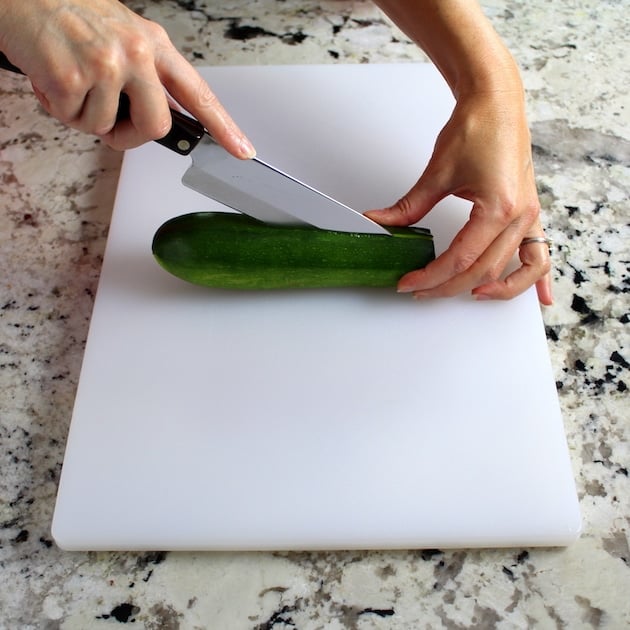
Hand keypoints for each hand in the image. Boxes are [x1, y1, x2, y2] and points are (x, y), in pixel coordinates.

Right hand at [0, 0, 254, 157]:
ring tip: (70, 81)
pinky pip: (74, 120)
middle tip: (109, 122)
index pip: (198, 93)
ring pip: (107, 129)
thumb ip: (147, 78)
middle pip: (157, 127)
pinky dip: (58, 109)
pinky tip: (51, 78)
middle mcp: (137, 53)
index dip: (224, 126)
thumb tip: (158, 119)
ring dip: (84, 117)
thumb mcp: (123, 38)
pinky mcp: (73, 76)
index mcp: (154, 46)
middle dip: (130, 137)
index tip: (243, 149)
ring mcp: (107, 64)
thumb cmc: (71, 16)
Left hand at [365, 89, 552, 303]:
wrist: (497, 102)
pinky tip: (539, 298)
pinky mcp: (530, 213)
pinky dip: (534, 278)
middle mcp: (520, 216)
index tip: (408, 283)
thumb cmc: (475, 127)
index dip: (430, 277)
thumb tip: (381, 223)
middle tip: (420, 289)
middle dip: (448, 286)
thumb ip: (409, 207)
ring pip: (512, 269)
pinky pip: (538, 255)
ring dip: (492, 289)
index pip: (460, 260)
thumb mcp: (437, 173)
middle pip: (482, 271)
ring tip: (466, 295)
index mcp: (498, 208)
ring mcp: (529, 216)